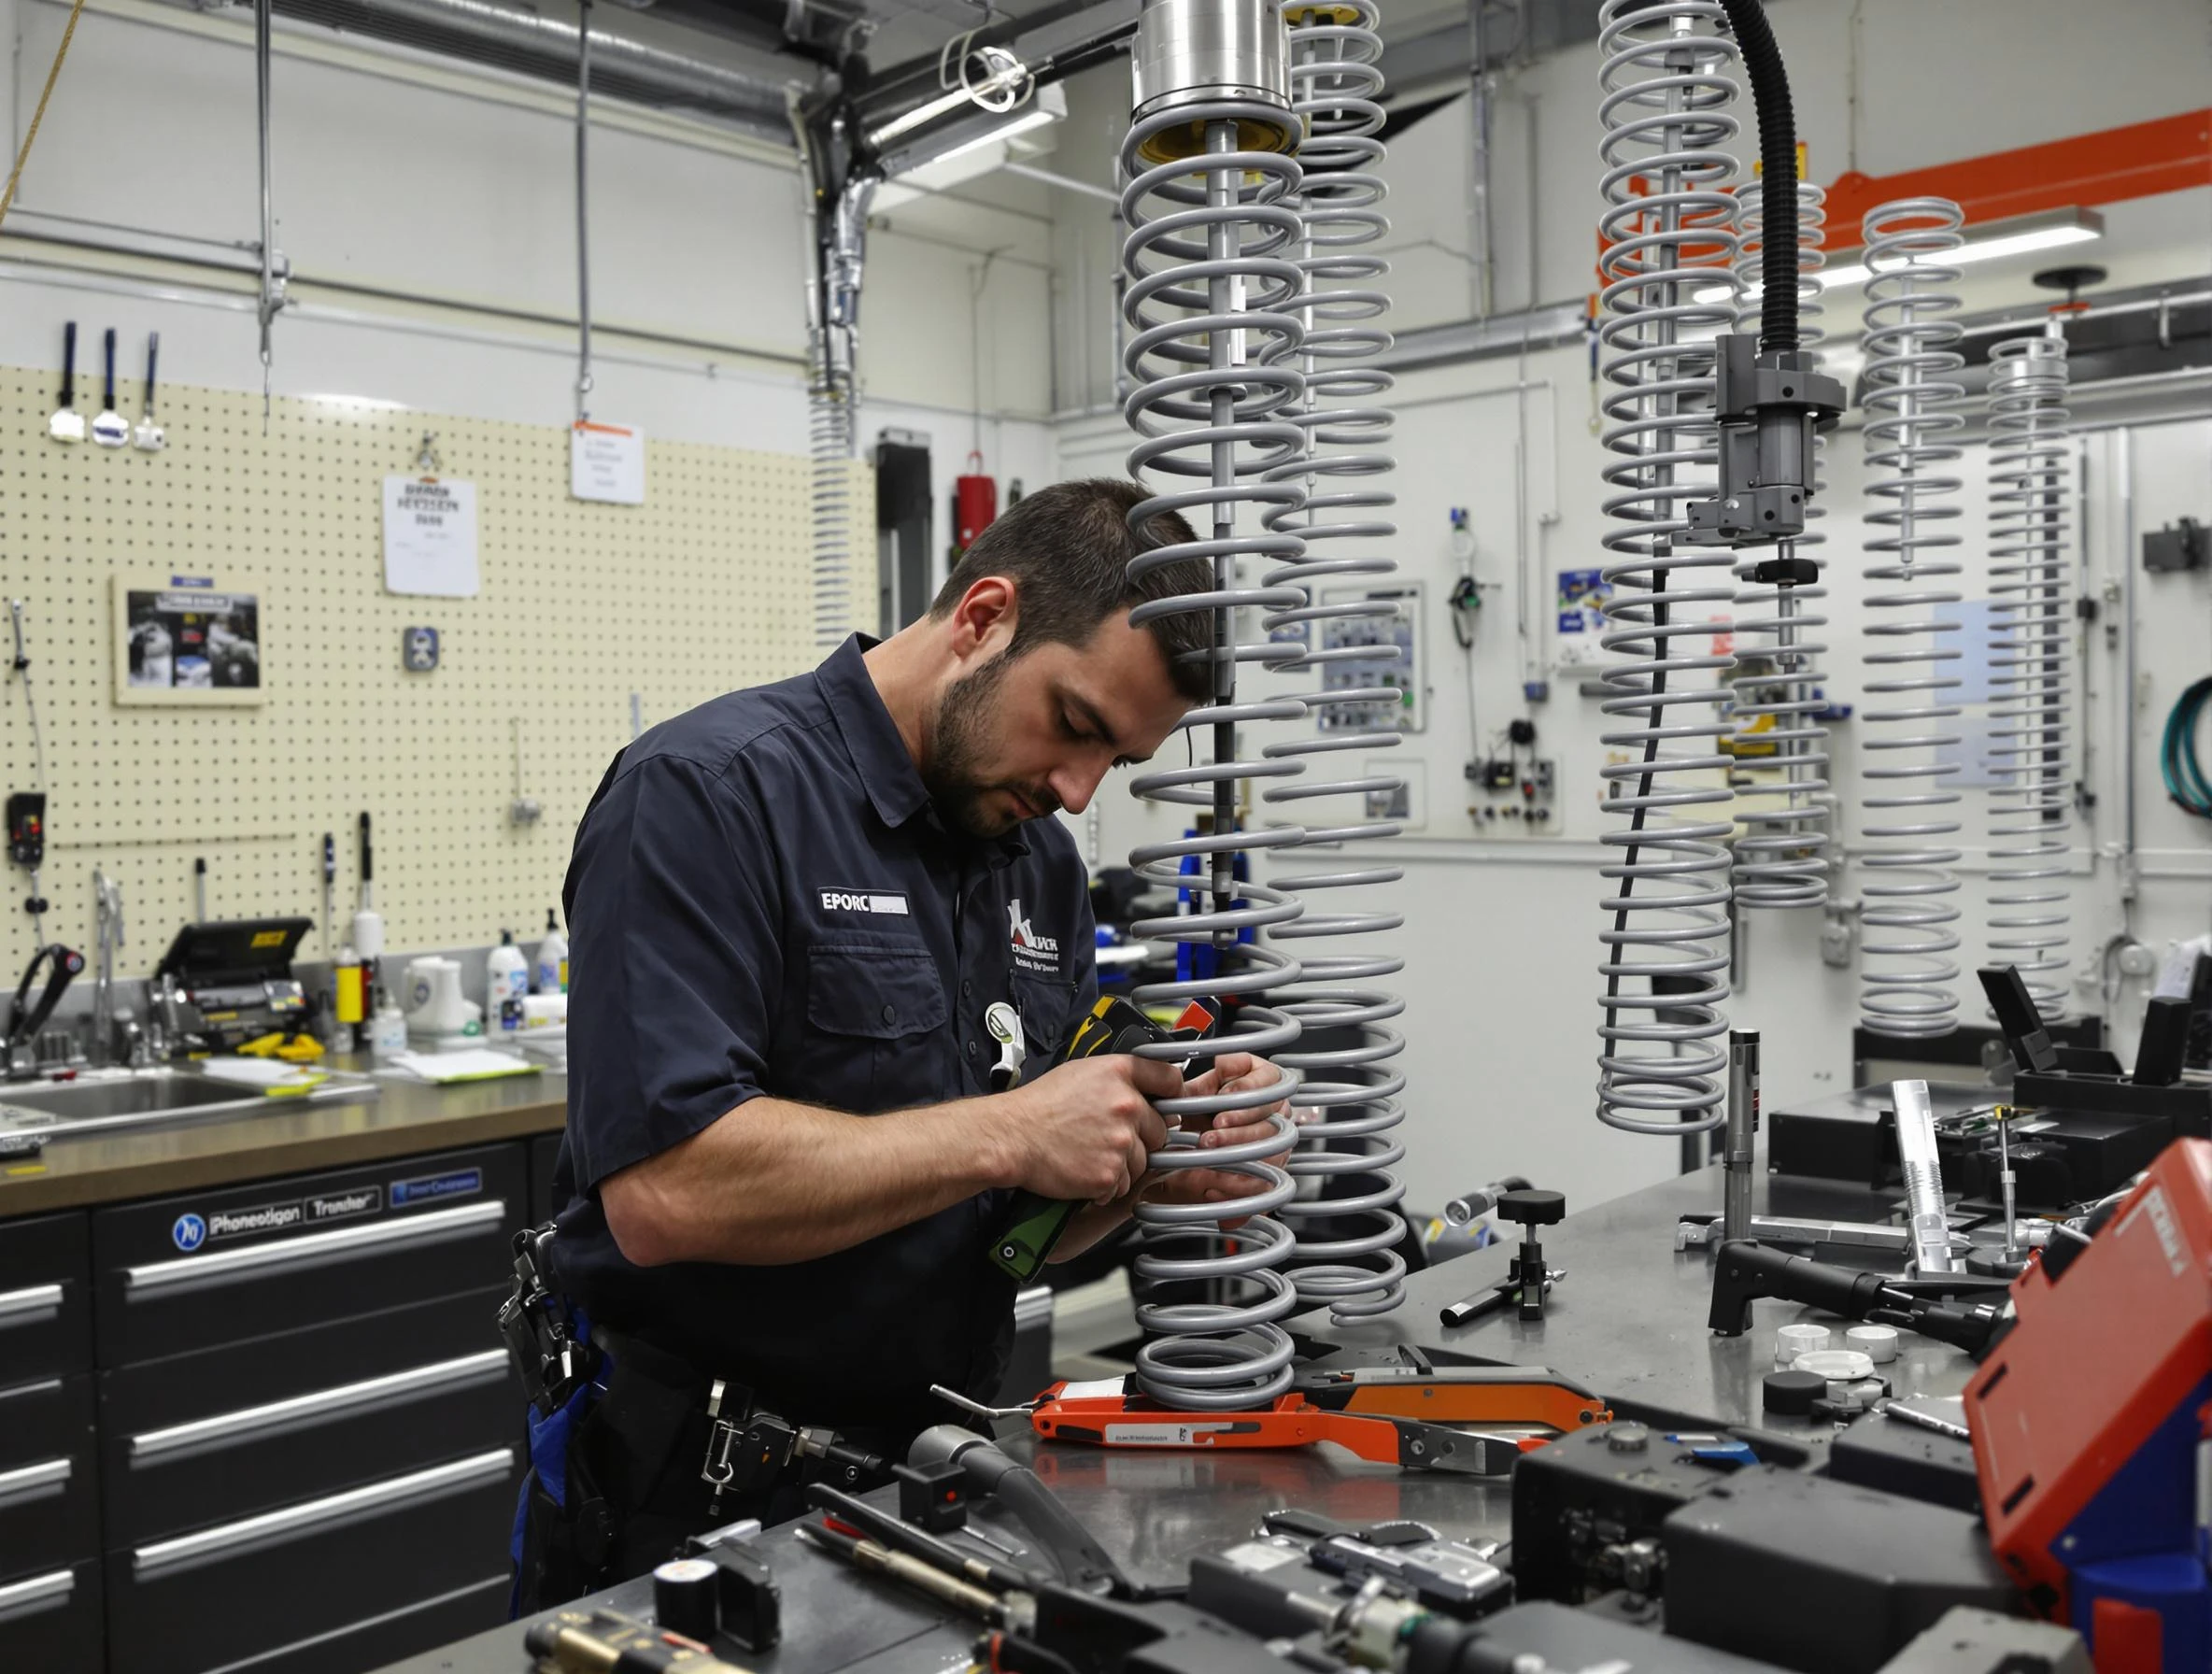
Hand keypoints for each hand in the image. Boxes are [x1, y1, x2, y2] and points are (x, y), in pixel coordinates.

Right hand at [1003, 1054, 1177, 1203]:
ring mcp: (1120, 1141)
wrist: (1012, 1136)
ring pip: (1142, 1162)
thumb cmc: (1040, 1105)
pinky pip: (1122, 1185)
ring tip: (1090, 1154)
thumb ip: (1119, 1078)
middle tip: (1109, 1138)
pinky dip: (1106, 1185)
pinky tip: (1084, 1170)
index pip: (1170, 1079)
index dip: (1171, 1094)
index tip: (1168, 1104)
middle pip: (1160, 1130)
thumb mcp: (1082, 1072)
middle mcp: (1126, 1105)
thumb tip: (1145, 1090)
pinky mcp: (1109, 1173)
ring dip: (1122, 1164)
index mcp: (1120, 1073)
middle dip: (1141, 1138)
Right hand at [1149, 1053, 1295, 1227]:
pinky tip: (1221, 1087)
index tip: (1212, 1185)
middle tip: (1209, 1143)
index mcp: (1270, 1153)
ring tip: (1216, 1120)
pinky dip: (1241, 1078)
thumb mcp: (1200, 1173)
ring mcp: (1273, 1097)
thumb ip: (1220, 1196)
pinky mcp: (1261, 1069)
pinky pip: (1261, 1072)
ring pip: (1271, 1105)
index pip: (1270, 1169)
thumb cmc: (1196, 1141)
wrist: (1185, 1108)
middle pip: (1272, 1135)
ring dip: (1242, 1114)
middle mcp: (1275, 1125)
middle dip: (1239, 1143)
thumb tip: (1228, 1224)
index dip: (1243, 1180)